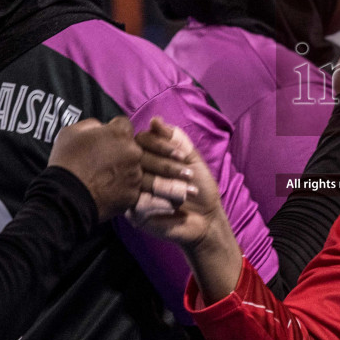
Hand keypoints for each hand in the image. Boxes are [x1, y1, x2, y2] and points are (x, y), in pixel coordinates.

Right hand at [48, 116, 145, 222]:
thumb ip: (93, 125)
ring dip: (123, 170)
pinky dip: (122, 188)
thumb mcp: (72, 131)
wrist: (66, 196)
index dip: (113, 131)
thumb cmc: (66, 162)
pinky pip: (131, 187)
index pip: (124, 125)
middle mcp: (133, 152)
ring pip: (133, 168)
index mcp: (120, 134)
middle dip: (120, 151)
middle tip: (102, 161)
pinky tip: (107, 190)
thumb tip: (101, 127)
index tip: (104, 140)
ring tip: (103, 177)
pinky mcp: (133, 194)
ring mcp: (135, 174)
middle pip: (131, 147)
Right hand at [126, 118, 243, 305]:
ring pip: (138, 181)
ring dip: (165, 186)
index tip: (182, 156)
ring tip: (185, 194)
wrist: (206, 218)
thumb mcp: (191, 159)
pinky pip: (139, 203)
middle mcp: (136, 173)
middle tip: (187, 176)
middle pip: (137, 159)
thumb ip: (175, 139)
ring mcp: (132, 193)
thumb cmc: (199, 186)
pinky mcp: (134, 213)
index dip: (160, 144)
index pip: (141, 140)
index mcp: (147, 157)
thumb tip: (155, 120)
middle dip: (165, 167)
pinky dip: (159, 203)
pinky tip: (173, 208)